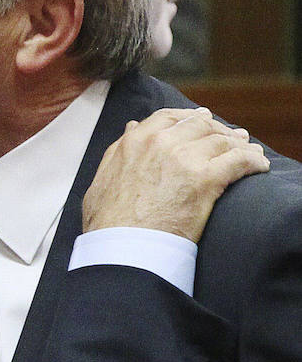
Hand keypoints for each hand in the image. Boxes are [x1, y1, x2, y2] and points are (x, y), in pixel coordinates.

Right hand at [83, 107, 268, 241]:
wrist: (122, 245)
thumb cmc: (108, 219)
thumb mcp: (103, 176)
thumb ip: (118, 150)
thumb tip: (130, 129)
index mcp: (135, 140)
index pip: (169, 116)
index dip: (190, 117)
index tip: (202, 119)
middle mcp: (160, 142)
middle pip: (200, 124)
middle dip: (219, 129)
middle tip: (233, 137)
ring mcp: (183, 159)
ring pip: (222, 140)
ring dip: (240, 145)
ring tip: (251, 153)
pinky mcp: (205, 179)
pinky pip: (238, 161)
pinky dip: (253, 161)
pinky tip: (259, 167)